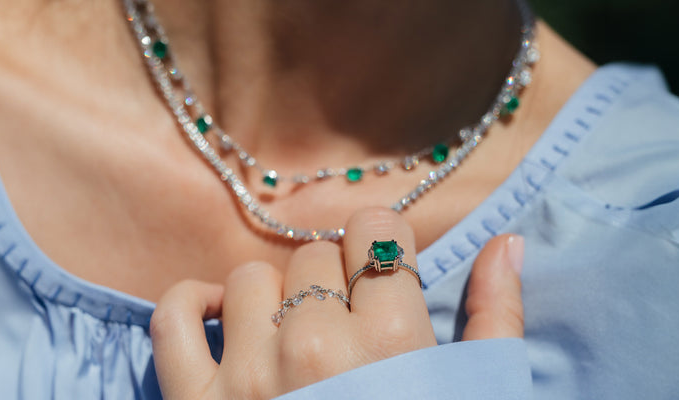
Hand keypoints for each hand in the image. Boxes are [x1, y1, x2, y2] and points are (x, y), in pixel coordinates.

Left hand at [150, 208, 524, 398]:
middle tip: (348, 322)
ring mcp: (248, 376)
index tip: (383, 272)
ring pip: (249, 277)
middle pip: (314, 254)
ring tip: (296, 334)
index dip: (383, 247)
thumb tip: (506, 242)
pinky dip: (190, 303)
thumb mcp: (477, 392)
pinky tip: (221, 318)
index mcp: (394, 342)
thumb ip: (497, 317)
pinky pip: (172, 317)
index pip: (376, 231)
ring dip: (273, 296)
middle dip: (334, 278)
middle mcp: (317, 347)